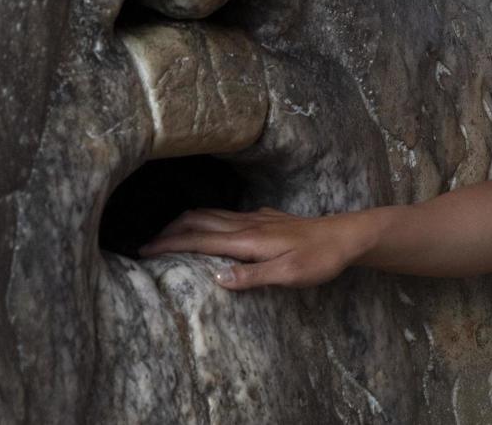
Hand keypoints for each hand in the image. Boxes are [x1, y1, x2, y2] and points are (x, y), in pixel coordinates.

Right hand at [136, 206, 370, 290]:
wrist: (348, 236)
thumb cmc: (320, 259)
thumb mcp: (288, 275)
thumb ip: (251, 276)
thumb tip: (215, 277)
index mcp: (248, 239)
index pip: (199, 240)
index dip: (169, 245)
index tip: (143, 252)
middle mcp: (249, 224)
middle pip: (199, 220)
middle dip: (170, 230)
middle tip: (147, 244)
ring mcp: (259, 218)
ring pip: (213, 214)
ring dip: (187, 223)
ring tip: (169, 235)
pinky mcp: (269, 218)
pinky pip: (229, 216)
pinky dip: (208, 221)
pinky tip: (211, 229)